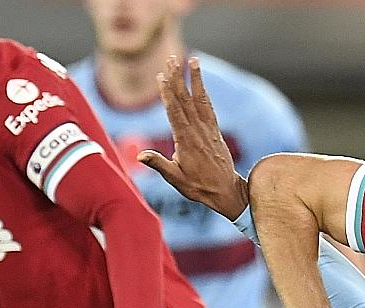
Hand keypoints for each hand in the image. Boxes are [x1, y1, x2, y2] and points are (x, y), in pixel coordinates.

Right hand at [138, 55, 247, 220]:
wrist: (225, 190)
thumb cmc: (198, 187)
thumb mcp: (175, 179)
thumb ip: (159, 164)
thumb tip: (140, 156)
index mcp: (185, 140)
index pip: (174, 111)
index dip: (167, 92)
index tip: (161, 76)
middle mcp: (197, 130)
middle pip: (185, 99)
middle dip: (177, 78)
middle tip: (171, 59)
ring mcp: (207, 128)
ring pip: (199, 98)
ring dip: (194, 78)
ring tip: (192, 60)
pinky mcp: (214, 130)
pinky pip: (208, 106)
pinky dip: (204, 91)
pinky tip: (200, 82)